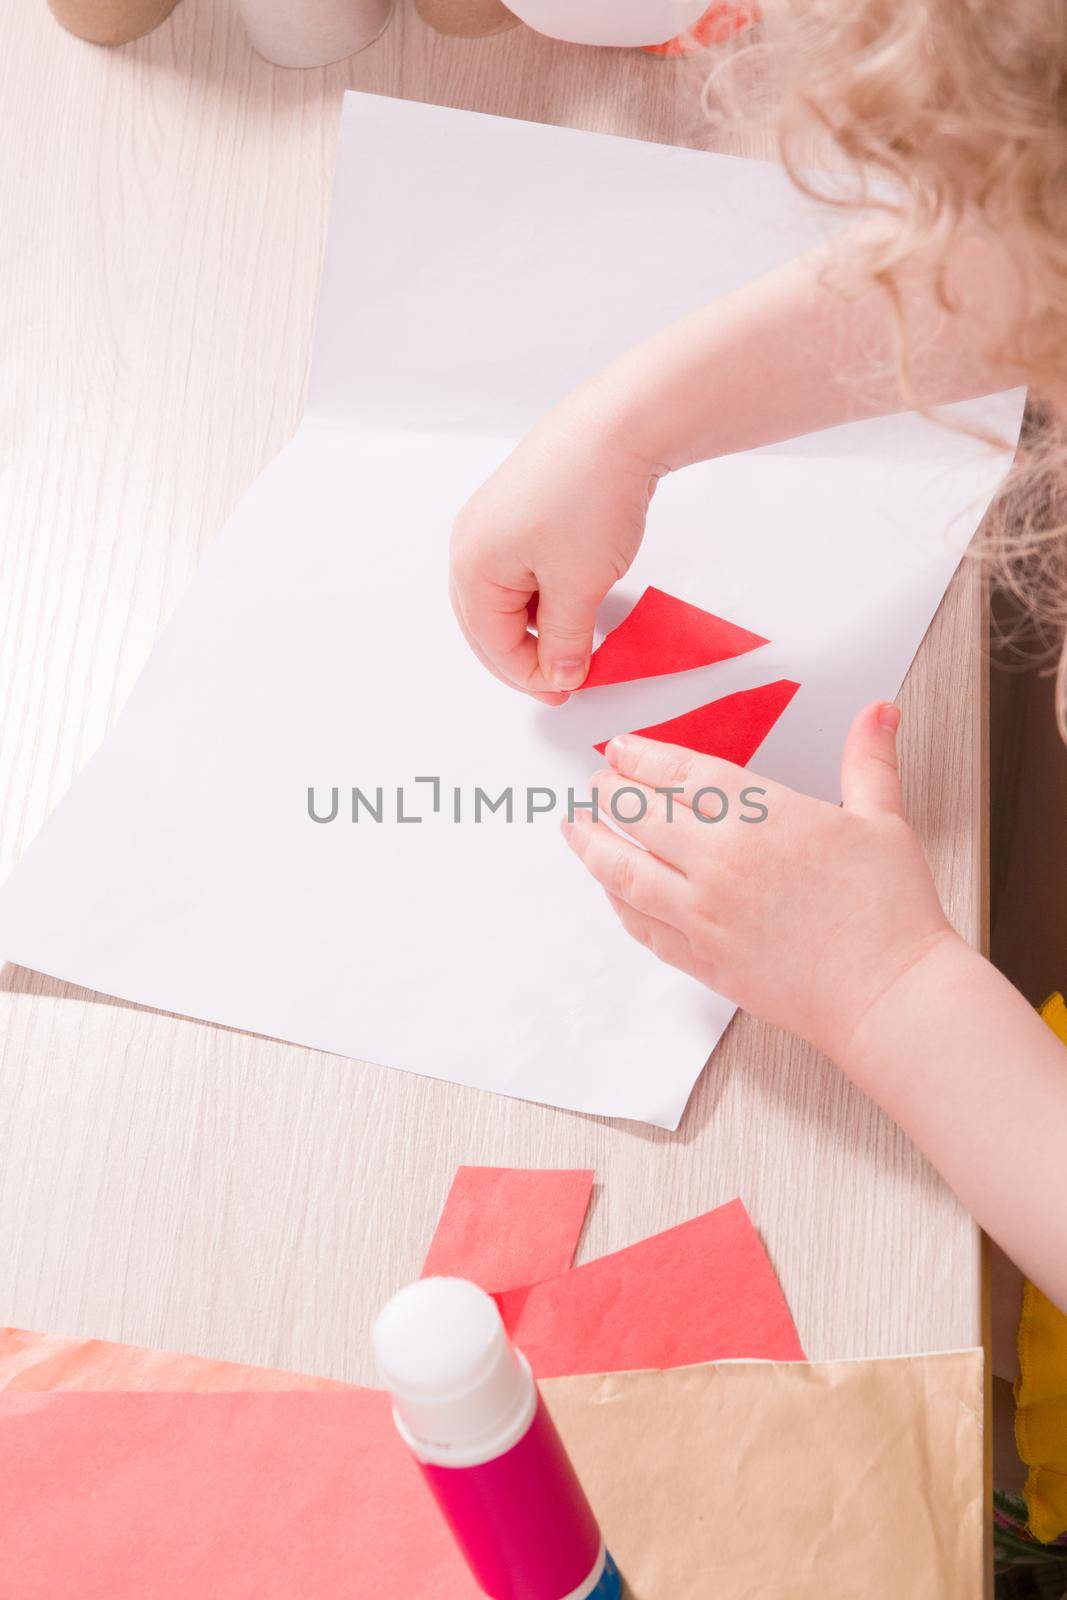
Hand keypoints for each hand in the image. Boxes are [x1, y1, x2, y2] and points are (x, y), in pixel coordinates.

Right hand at [449, 381, 662, 703]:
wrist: (619, 424)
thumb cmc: (589, 500)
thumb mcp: (578, 588)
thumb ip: (563, 642)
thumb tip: (559, 677)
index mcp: (472, 567)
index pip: (494, 645)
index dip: (531, 678)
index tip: (569, 694)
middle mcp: (470, 544)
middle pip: (488, 625)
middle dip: (525, 658)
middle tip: (565, 684)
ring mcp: (491, 523)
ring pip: (505, 599)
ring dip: (536, 628)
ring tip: (573, 645)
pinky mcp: (517, 508)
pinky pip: (520, 570)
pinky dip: (542, 596)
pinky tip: (571, 603)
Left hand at [561, 701, 958, 1066]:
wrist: (887, 996)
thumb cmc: (889, 912)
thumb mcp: (883, 820)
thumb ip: (869, 761)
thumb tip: (879, 712)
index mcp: (760, 816)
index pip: (680, 774)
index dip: (642, 758)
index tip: (620, 749)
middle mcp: (718, 862)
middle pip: (639, 816)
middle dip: (609, 793)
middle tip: (597, 783)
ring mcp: (702, 915)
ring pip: (623, 871)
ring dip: (591, 844)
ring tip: (575, 827)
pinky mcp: (700, 960)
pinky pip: (640, 925)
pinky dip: (616, 901)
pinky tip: (610, 889)